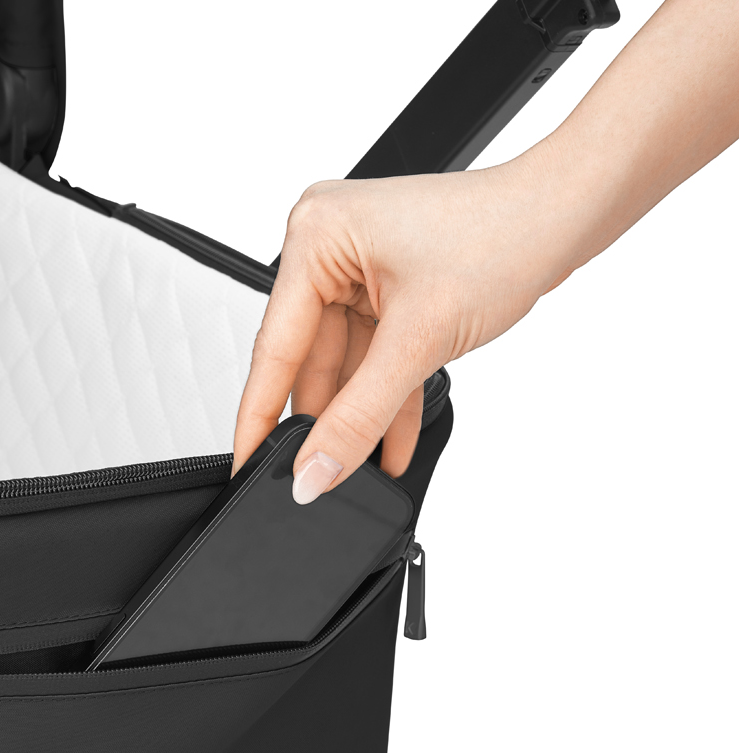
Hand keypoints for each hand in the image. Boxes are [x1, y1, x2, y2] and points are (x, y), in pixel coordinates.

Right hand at [232, 163, 568, 500]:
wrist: (572, 210)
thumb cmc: (507, 233)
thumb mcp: (420, 340)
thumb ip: (359, 416)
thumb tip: (314, 469)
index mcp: (316, 236)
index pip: (275, 347)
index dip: (261, 416)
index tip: (247, 465)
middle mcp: (329, 246)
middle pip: (310, 359)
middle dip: (325, 420)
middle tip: (317, 475)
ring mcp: (359, 265)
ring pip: (346, 364)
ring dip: (361, 415)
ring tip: (363, 466)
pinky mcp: (389, 284)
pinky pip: (373, 354)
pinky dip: (385, 396)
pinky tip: (390, 442)